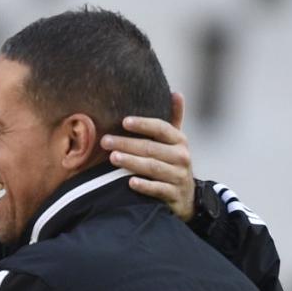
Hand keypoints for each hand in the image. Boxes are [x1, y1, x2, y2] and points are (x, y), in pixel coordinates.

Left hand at [101, 91, 195, 220]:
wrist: (186, 197)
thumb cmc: (172, 164)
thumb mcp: (175, 143)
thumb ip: (174, 119)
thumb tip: (176, 92)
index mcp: (179, 141)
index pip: (161, 128)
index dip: (143, 124)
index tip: (123, 122)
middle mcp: (181, 157)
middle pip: (151, 148)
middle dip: (127, 143)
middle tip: (105, 141)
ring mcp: (179, 177)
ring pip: (153, 167)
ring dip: (132, 162)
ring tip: (113, 157)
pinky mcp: (174, 195)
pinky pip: (158, 189)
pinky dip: (144, 186)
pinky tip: (130, 182)